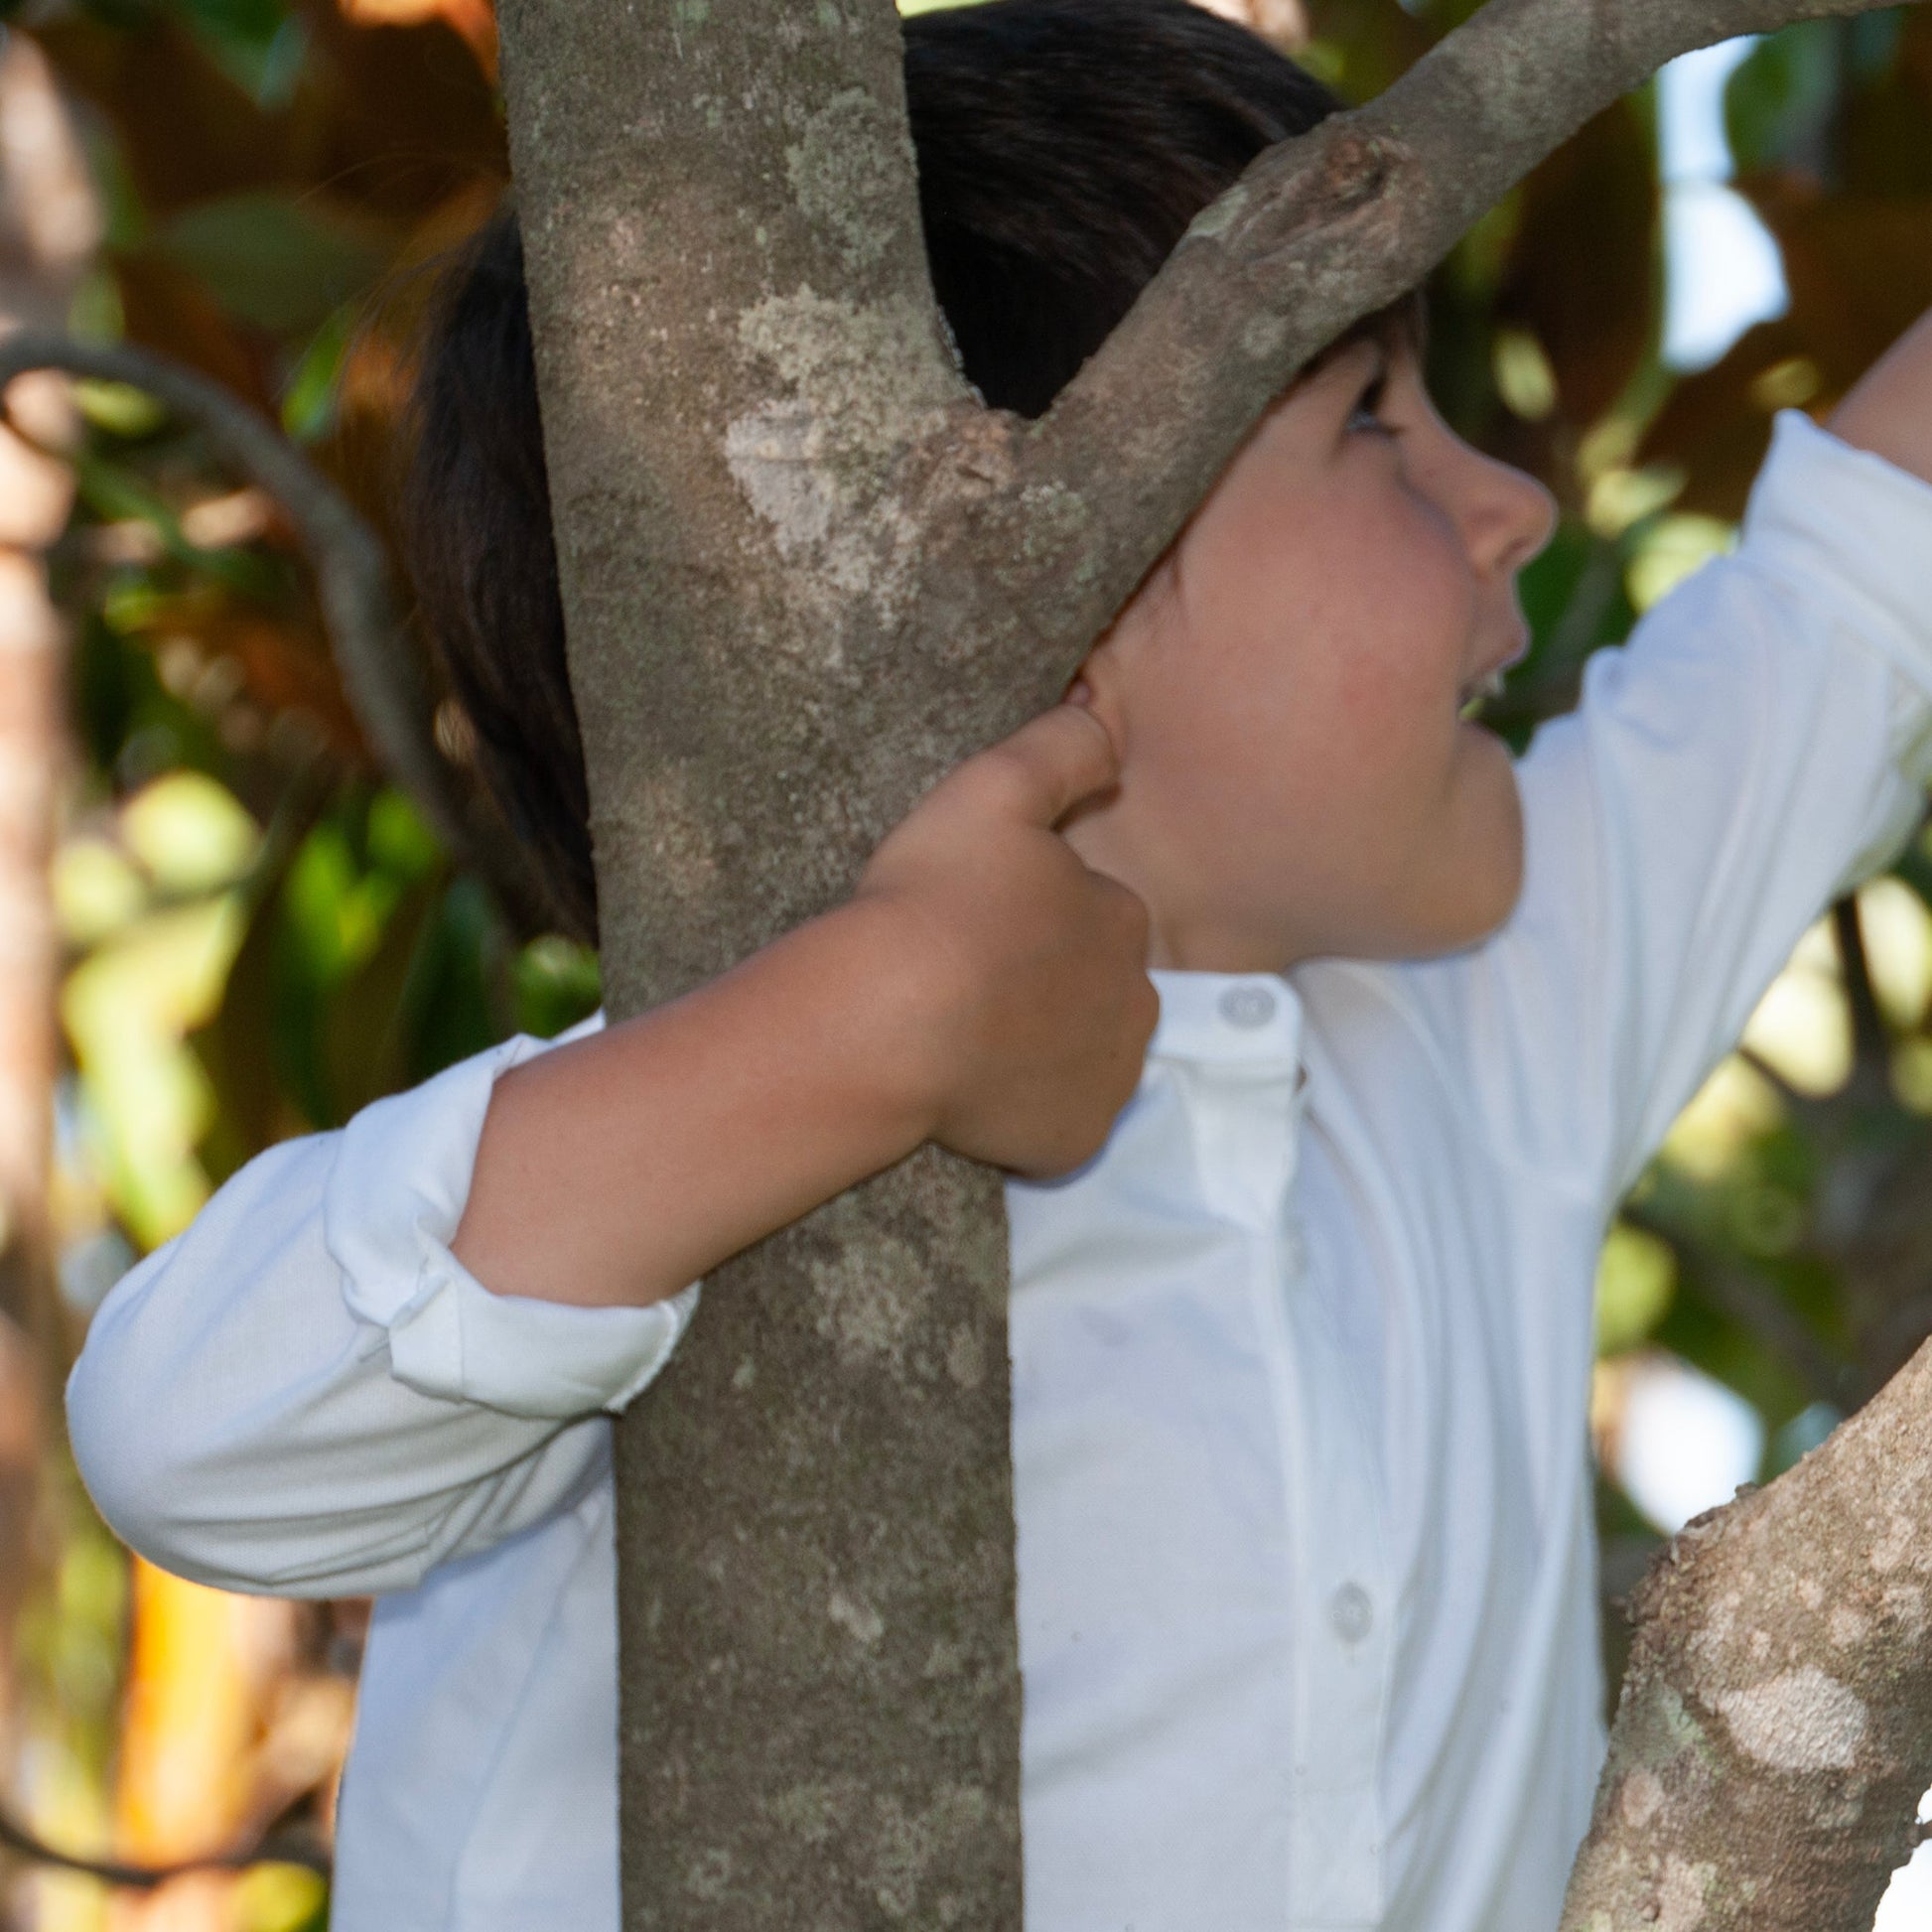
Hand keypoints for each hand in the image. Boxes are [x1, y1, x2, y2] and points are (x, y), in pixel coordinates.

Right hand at [853, 702, 1157, 1177]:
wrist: (887, 1022)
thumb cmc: (935, 901)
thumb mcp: (993, 788)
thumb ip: (1062, 748)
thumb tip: (1110, 729)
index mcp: (1119, 917)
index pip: (1093, 911)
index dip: (1036, 913)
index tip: (979, 920)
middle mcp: (1136, 1001)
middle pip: (1097, 986)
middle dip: (1050, 982)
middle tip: (968, 982)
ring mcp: (1107, 1079)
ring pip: (1084, 1055)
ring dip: (1044, 1047)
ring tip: (967, 1038)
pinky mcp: (1074, 1141)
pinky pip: (1060, 1125)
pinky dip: (1028, 1114)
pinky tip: (973, 1094)